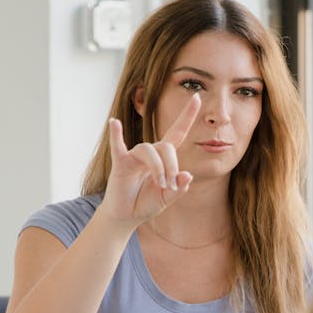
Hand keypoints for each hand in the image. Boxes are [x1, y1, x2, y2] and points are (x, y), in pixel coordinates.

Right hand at [101, 94, 200, 225]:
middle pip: (166, 147)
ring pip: (148, 150)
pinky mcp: (120, 163)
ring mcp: (134, 157)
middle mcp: (150, 153)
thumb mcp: (168, 198)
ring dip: (158, 167)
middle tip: (170, 186)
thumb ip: (179, 188)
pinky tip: (115, 124)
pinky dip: (116, 135)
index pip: (178, 133)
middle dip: (172, 166)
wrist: (127, 216)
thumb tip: (188, 175)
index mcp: (164, 158)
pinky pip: (117, 146)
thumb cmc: (147, 202)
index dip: (187, 116)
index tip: (197, 97)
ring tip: (160, 184)